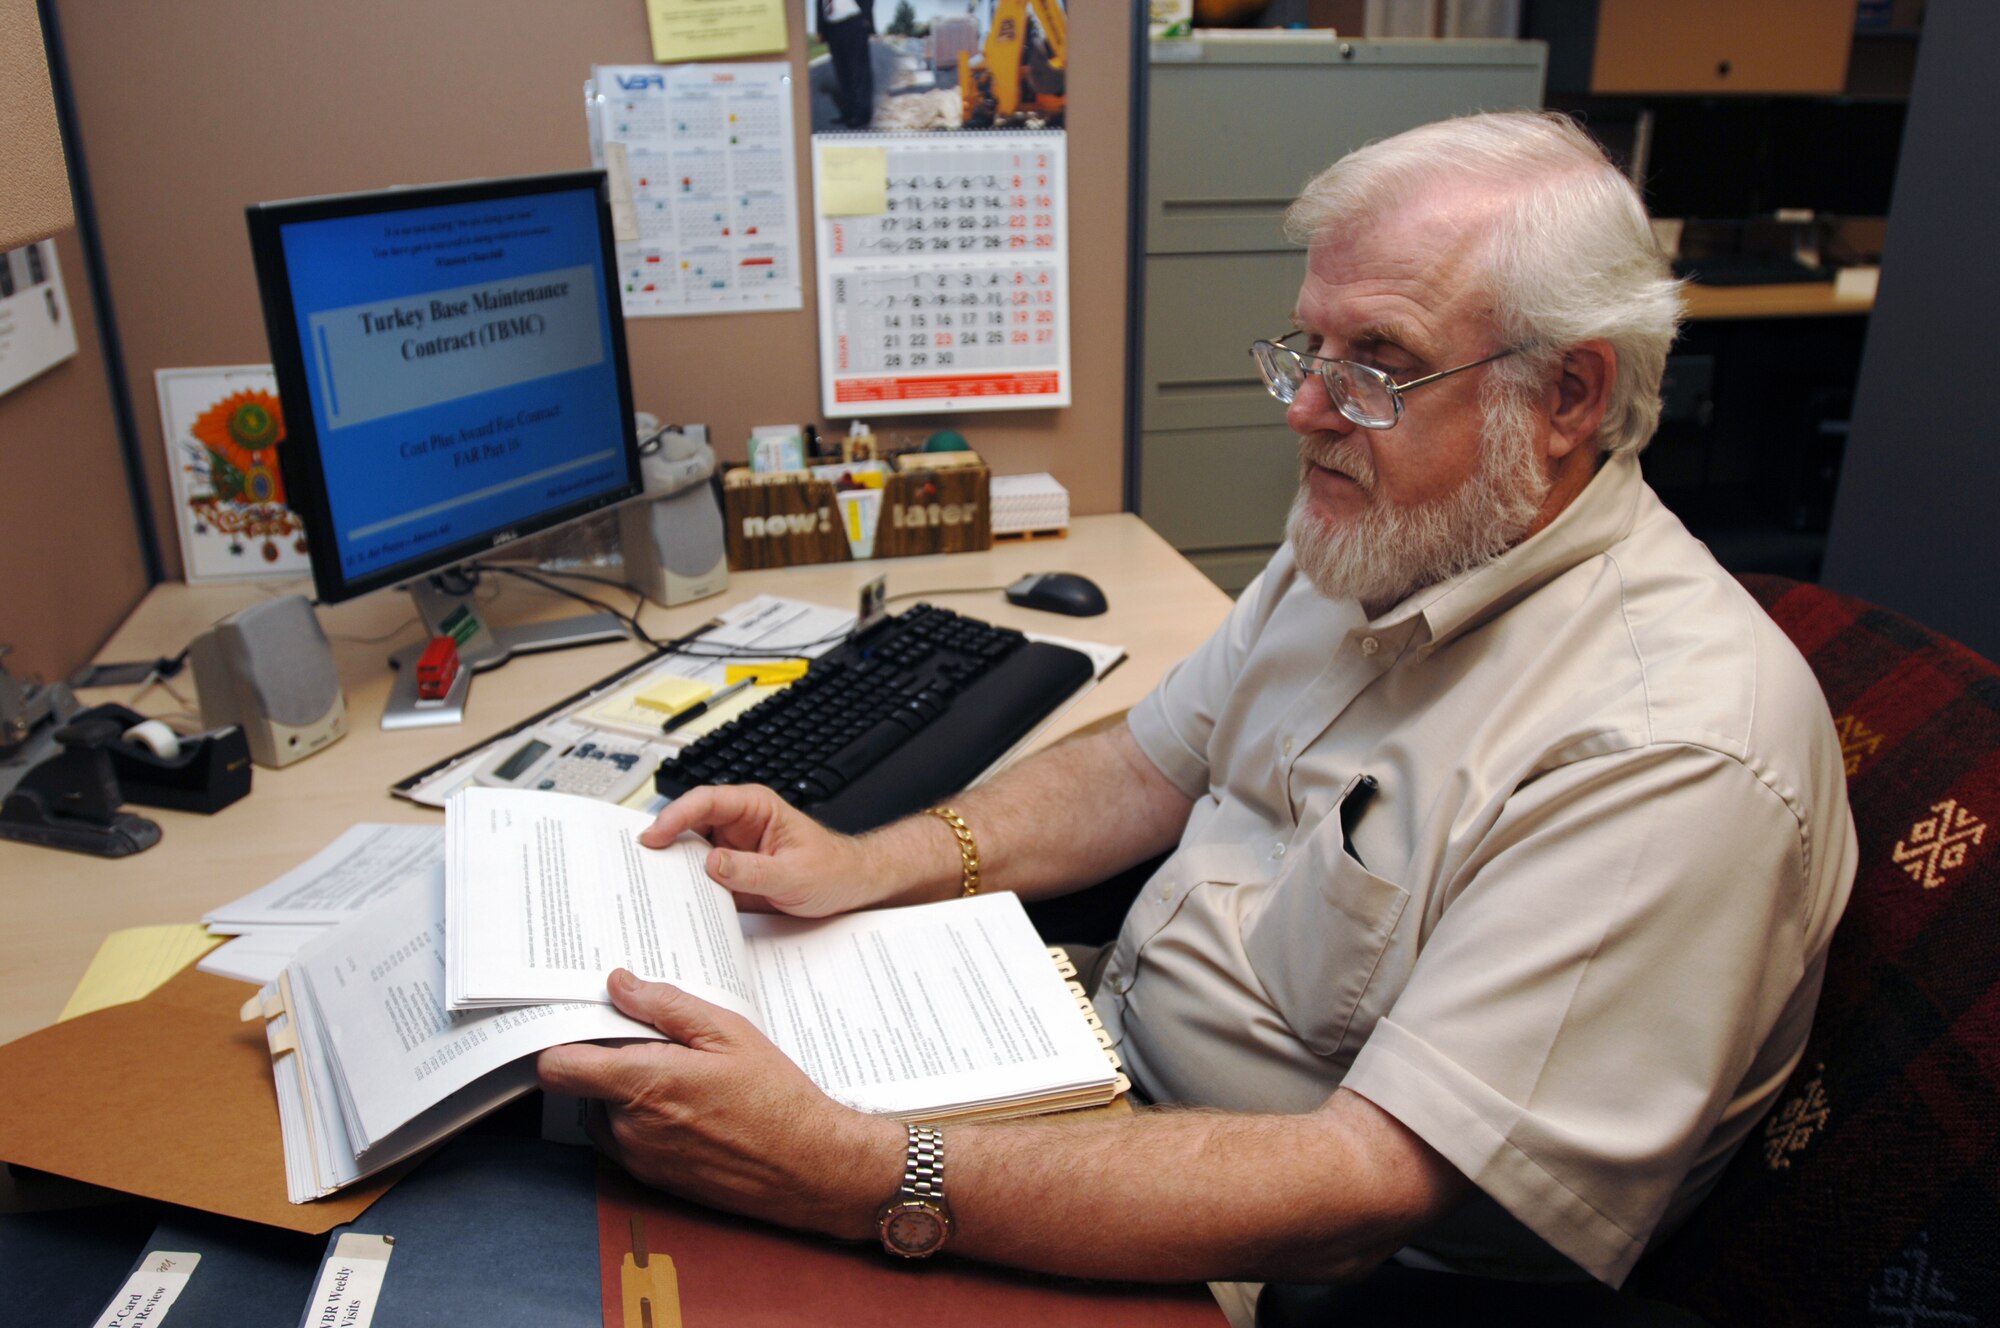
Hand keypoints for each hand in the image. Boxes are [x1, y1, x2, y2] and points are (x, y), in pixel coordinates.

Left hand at [537, 969, 901, 1237]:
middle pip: (584, 1085)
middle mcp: (630, 1128)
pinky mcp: (652, 1180)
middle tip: (659, 1045)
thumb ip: (666, 1006)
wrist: (808, 1168)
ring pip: (604, 1112)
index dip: (559, 1041)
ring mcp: (639, 1159)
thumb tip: (620, 984)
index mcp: (643, 1084)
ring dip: (627, 1093)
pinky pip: (625, 1140)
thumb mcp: (728, 1033)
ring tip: (683, 1078)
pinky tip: (689, 1109)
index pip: (558, 1067)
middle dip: (610, 1061)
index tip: (578, 1023)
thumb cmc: (776, 1100)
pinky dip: (643, 1121)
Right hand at [640, 784, 881, 916]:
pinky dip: (685, 885)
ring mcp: (732, 847)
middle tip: (639, 860)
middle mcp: (739, 823)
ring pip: (690, 849)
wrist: (849, 887)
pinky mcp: (730, 872)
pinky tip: (673, 899)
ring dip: (671, 864)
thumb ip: (753, 870)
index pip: (707, 801)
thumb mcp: (794, 874)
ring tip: (649, 881)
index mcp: (756, 807)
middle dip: (664, 838)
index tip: (656, 835)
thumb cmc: (832, 869)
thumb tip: (713, 864)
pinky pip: (700, 875)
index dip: (677, 815)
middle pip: (690, 823)